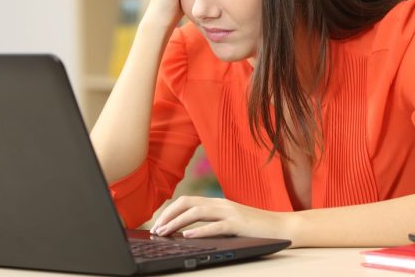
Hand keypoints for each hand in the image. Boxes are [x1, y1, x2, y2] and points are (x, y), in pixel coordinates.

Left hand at [150, 196, 294, 242]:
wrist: (282, 226)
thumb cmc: (254, 227)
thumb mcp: (228, 221)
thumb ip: (211, 221)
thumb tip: (187, 231)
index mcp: (216, 203)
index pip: (185, 201)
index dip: (169, 211)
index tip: (158, 223)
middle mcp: (220, 204)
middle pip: (186, 203)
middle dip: (168, 215)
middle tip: (156, 229)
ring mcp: (229, 212)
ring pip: (196, 213)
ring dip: (177, 223)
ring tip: (165, 233)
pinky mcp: (238, 224)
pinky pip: (215, 226)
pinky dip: (198, 231)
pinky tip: (187, 237)